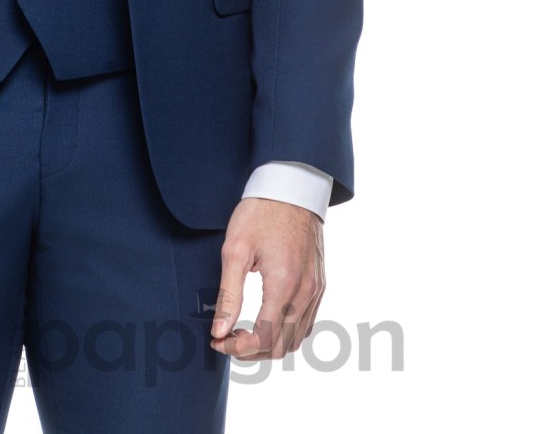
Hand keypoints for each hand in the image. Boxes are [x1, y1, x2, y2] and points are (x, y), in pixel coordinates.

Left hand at [209, 197, 323, 359]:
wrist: (291, 186)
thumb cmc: (260, 212)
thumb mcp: (235, 249)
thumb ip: (228, 294)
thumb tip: (219, 331)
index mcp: (284, 284)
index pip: (265, 338)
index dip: (238, 349)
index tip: (218, 342)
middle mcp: (306, 291)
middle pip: (282, 346)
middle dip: (251, 351)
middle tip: (226, 338)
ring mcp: (316, 289)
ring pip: (297, 339)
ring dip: (269, 345)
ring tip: (243, 332)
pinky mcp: (319, 283)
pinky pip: (306, 322)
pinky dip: (286, 332)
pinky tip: (266, 320)